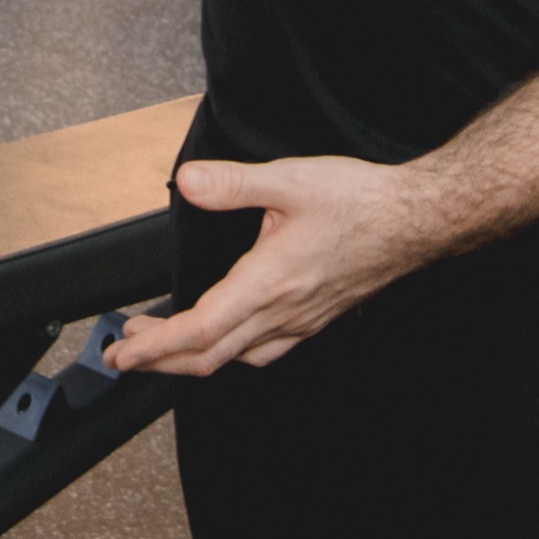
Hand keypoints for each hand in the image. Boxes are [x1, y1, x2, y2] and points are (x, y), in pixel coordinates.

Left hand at [104, 153, 445, 376]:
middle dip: (160, 360)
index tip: (122, 353)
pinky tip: (227, 336)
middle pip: (209, 356)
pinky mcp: (315, 318)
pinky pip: (264, 351)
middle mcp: (283, 313)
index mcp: (268, 283)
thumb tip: (189, 182)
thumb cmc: (361, 202)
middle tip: (124, 353)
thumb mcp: (290, 179)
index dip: (154, 348)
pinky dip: (231, 351)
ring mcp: (301, 321)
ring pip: (236, 358)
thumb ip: (233, 184)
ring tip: (163, 345)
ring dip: (193, 357)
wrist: (416, 221)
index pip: (198, 331)